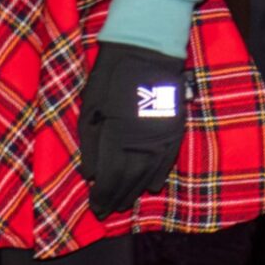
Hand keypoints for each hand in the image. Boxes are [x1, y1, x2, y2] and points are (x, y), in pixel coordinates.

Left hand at [78, 41, 188, 215]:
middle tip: (107, 211)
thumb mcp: (90, 110)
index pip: (108, 180)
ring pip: (148, 176)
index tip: (95, 208)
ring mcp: (160, 140)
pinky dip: (158, 176)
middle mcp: (140, 146)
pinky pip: (167, 162)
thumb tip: (90, 175)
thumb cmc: (111, 78)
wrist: (146, 53)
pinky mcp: (174, 132)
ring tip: (125, 203)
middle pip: (128, 182)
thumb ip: (90, 146)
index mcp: (115, 140)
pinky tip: (151, 187)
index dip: (101, 197)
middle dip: (116, 198)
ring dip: (135, 192)